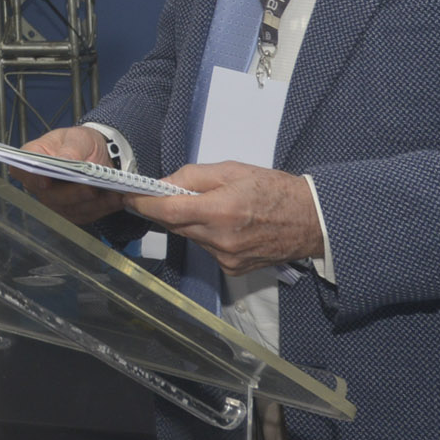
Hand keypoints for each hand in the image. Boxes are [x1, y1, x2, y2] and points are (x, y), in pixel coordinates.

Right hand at [9, 126, 125, 225]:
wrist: (97, 154)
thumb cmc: (81, 142)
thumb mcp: (78, 137)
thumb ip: (71, 148)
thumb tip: (64, 160)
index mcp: (33, 158)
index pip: (22, 170)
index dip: (31, 178)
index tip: (45, 181)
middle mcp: (39, 184)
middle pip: (48, 195)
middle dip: (72, 193)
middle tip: (91, 188)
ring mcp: (55, 201)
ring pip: (69, 209)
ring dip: (92, 203)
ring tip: (111, 192)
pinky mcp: (72, 212)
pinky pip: (86, 214)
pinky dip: (103, 207)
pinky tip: (115, 198)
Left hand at [129, 161, 324, 275]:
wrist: (310, 221)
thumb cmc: (274, 190)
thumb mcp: (232, 170)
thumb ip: (193, 177)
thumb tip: (164, 184)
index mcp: (220, 211)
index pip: (168, 211)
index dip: (144, 203)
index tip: (128, 196)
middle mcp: (220, 240)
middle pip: (174, 225)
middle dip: (164, 210)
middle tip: (161, 194)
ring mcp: (226, 258)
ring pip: (189, 237)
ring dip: (188, 222)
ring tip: (209, 206)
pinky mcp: (232, 269)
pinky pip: (205, 249)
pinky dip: (205, 235)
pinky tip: (224, 224)